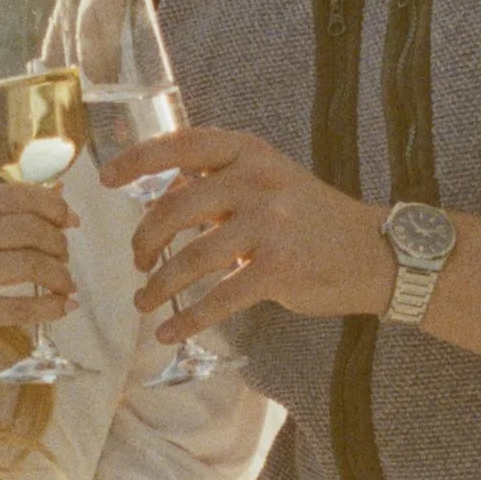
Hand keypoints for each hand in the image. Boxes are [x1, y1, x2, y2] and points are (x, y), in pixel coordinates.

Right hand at [0, 184, 75, 369]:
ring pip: (29, 264)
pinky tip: (63, 307)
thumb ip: (1, 217)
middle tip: (65, 258)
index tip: (71, 220)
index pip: (11, 195)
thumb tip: (58, 190)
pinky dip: (51, 307)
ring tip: (66, 284)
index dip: (50, 204)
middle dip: (57, 242)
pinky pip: (21, 307)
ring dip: (59, 275)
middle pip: (25, 228)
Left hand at [108, 126, 390, 340]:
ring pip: (190, 259)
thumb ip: (221, 183)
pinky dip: (188, 320)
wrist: (375, 254)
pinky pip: (218, 298)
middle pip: (174, 209)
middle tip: (137, 262)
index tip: (104, 180)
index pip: (181, 146)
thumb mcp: (271, 181)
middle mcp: (256, 181)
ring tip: (144, 301)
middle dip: (145, 241)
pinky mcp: (277, 270)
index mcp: (249, 153)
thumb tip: (163, 197)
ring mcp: (267, 225)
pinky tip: (169, 333)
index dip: (137, 160)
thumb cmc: (313, 219)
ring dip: (159, 286)